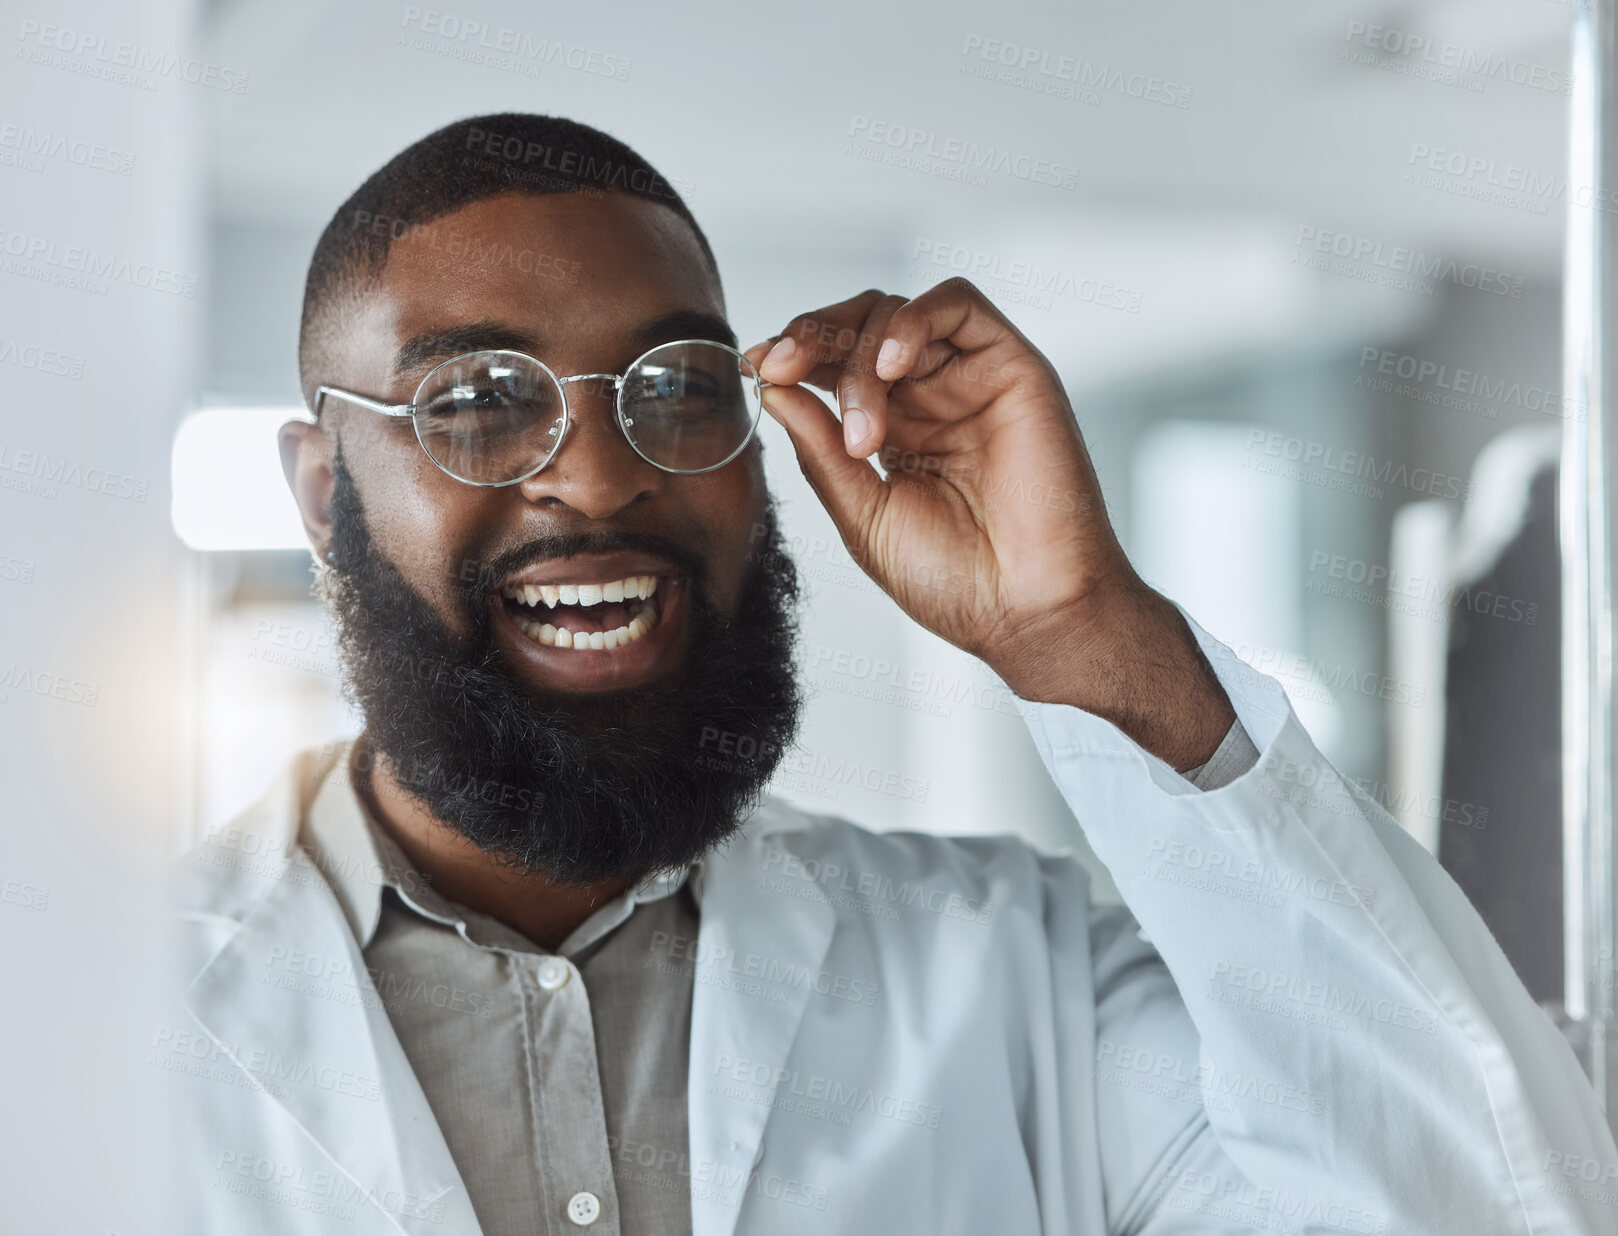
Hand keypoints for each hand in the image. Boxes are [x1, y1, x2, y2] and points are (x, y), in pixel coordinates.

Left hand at [746, 278, 1232, 768]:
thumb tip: (772, 387)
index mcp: (893, 432)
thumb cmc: (958, 583)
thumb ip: (820, 450)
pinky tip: (892, 366)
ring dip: (860, 358)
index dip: (792, 358)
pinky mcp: (1013, 366)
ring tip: (863, 433)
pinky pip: (957, 305)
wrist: (1029, 613)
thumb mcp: (863, 515)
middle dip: (811, 338)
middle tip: (780, 368)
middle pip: (859, 325)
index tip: (756, 369)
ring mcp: (970, 379)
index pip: (832, 365)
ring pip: (897, 314)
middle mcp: (930, 397)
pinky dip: (912, 322)